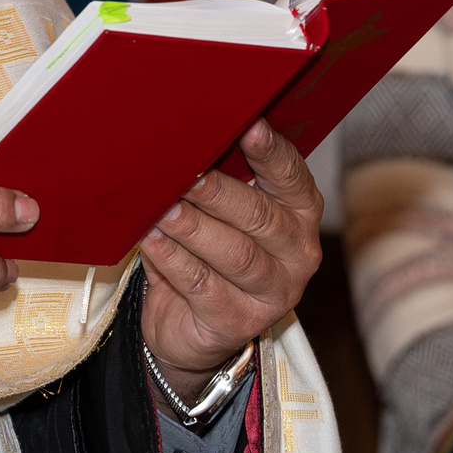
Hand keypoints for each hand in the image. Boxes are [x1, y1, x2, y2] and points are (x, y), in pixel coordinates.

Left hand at [137, 121, 324, 396]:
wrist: (194, 325)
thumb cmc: (211, 250)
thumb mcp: (222, 213)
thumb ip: (220, 178)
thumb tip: (185, 139)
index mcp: (301, 213)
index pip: (292, 177)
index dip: (270, 152)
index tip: (249, 126)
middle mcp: (297, 253)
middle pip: (259, 217)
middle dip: (217, 192)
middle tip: (183, 174)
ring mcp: (273, 293)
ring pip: (235, 254)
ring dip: (193, 228)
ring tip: (162, 209)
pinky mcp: (238, 323)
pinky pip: (202, 286)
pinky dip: (173, 260)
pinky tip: (152, 241)